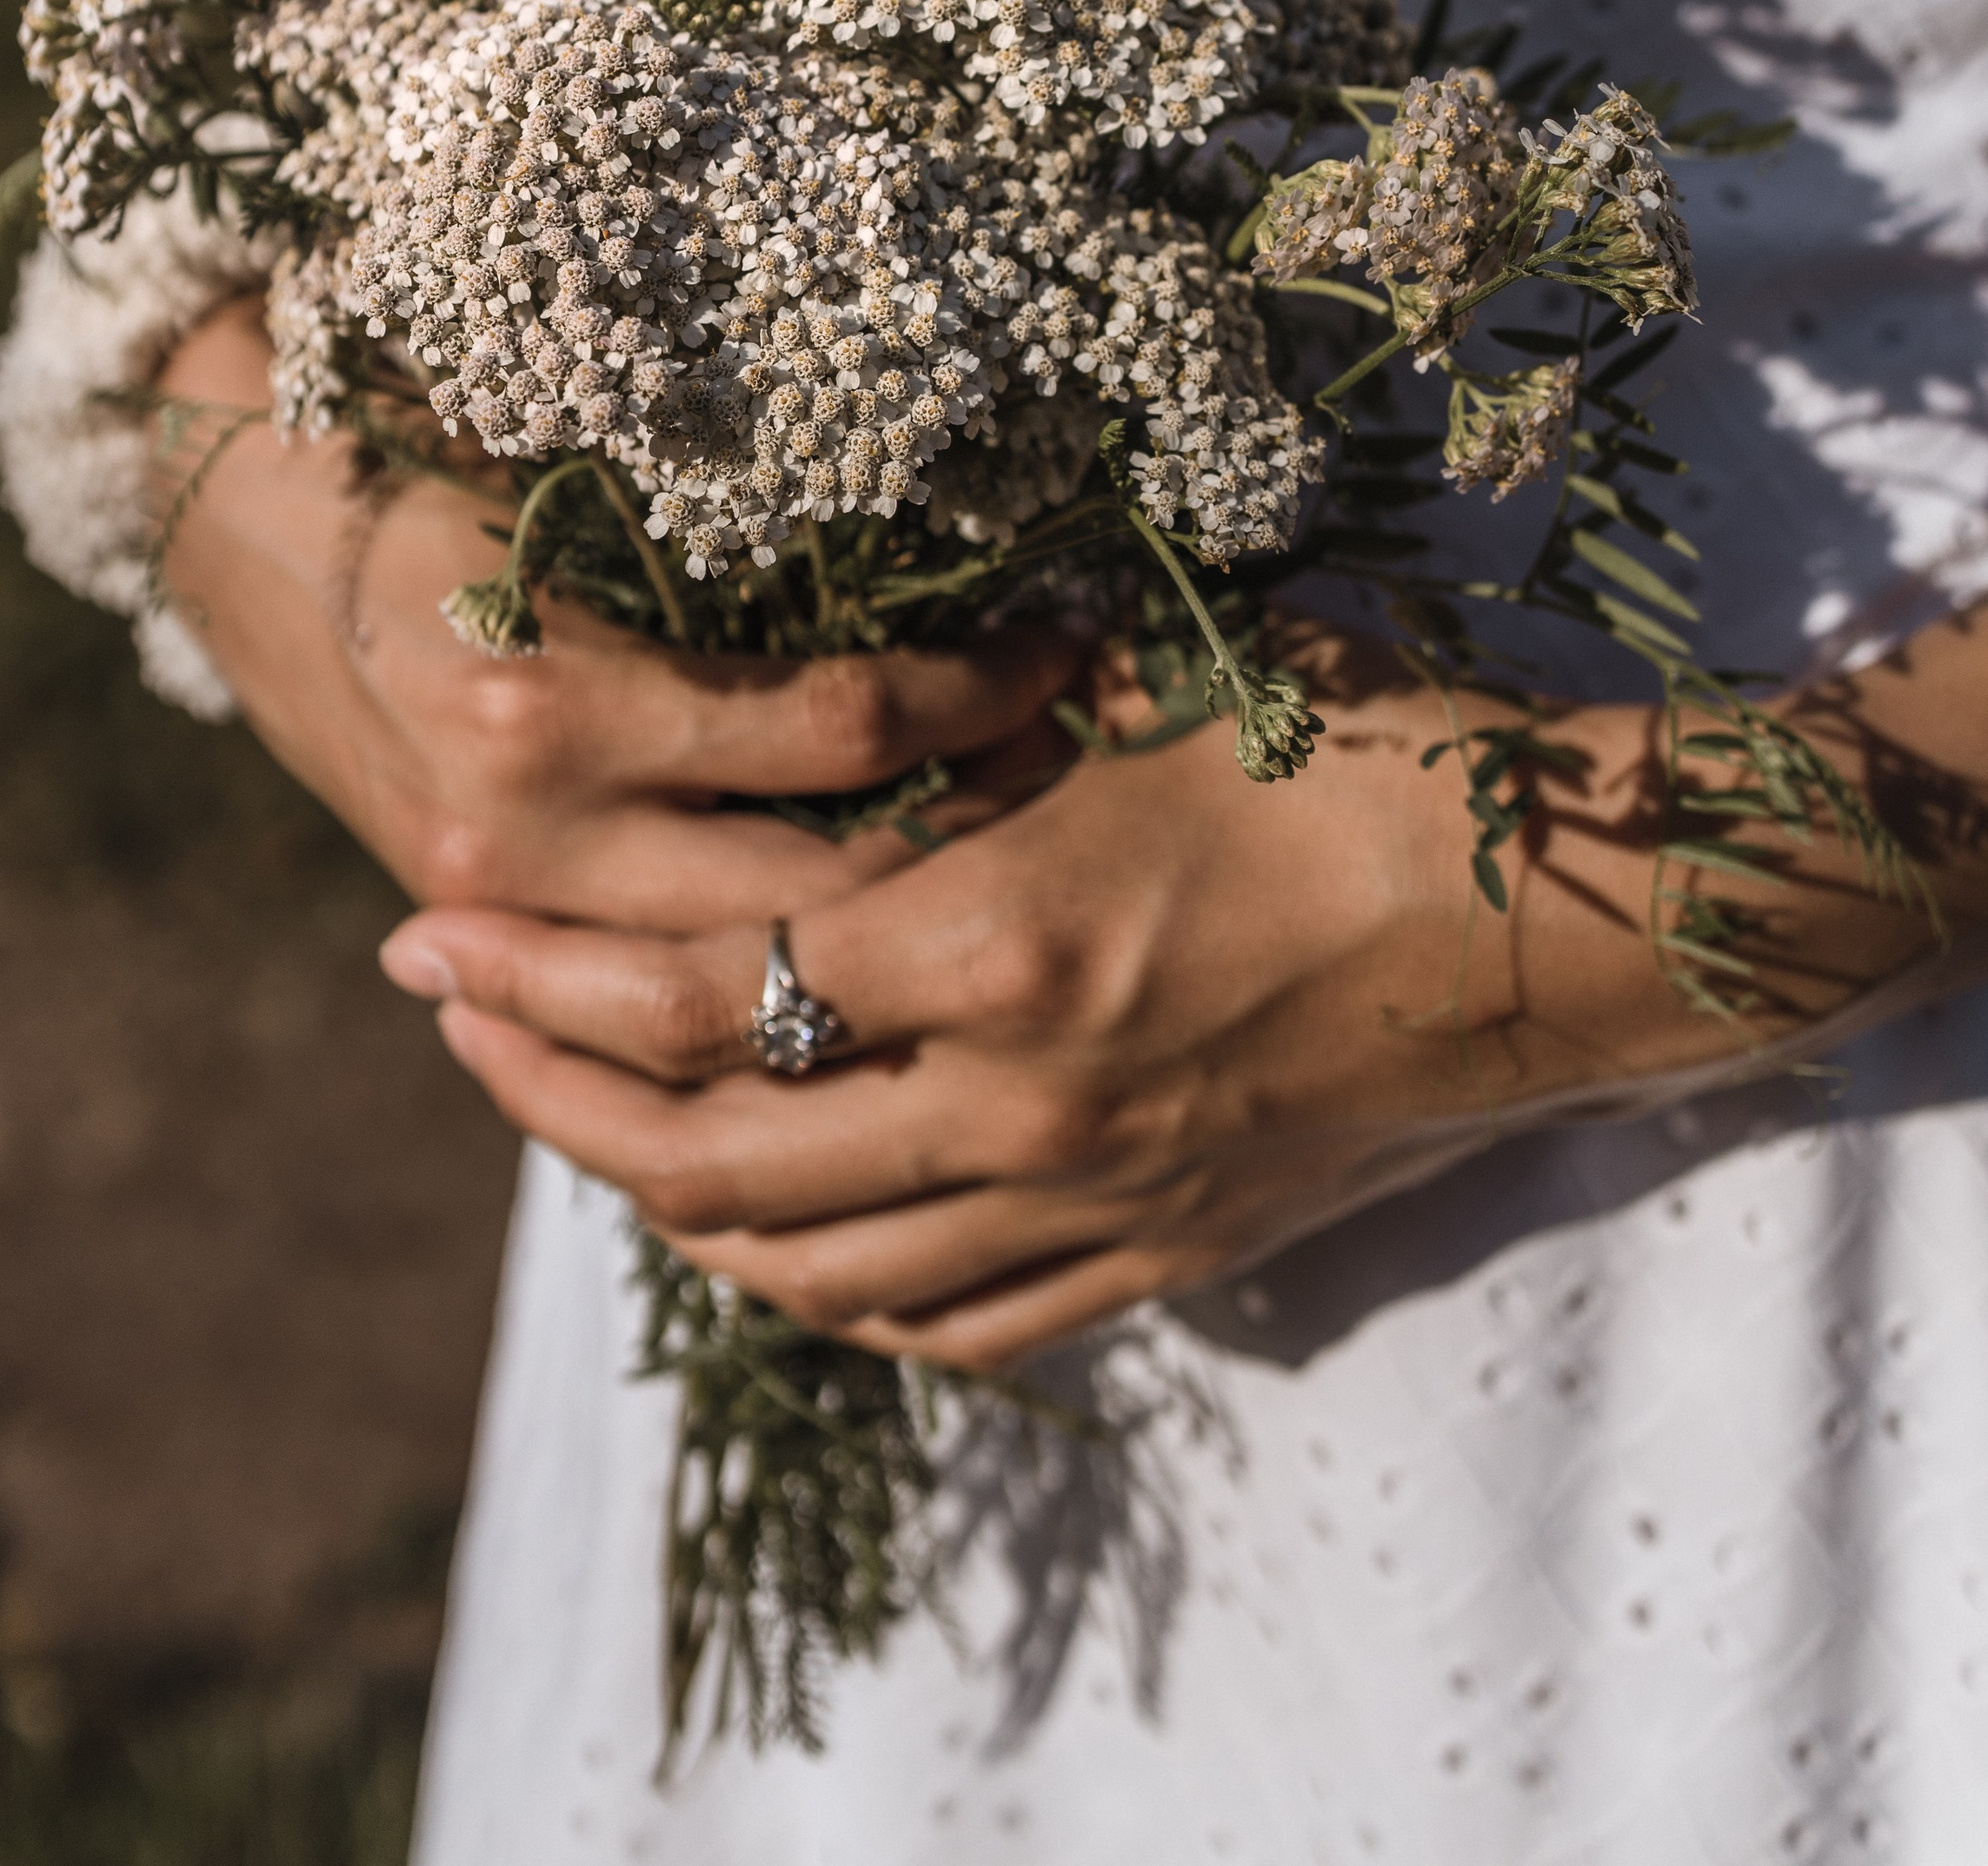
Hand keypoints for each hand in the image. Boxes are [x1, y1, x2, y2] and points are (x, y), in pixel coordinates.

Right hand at [155, 298, 1079, 925]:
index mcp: (562, 704)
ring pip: (749, 973)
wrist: (229, 520)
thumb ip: (724, 518)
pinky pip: (659, 979)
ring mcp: (501, 909)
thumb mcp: (565, 453)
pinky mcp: (479, 925)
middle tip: (1084, 771)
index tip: (1069, 648)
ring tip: (1004, 846)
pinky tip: (865, 918)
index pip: (837, 735)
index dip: (978, 698)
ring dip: (890, 923)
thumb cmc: (419, 437)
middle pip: (820, 896)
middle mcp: (532, 838)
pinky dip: (769, 959)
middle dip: (972, 838)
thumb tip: (954, 512)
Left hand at [381, 635, 1970, 1369]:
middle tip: (454, 1023)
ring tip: (579, 1129)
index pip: (705, 986)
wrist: (1559, 921)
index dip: (541, 972)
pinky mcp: (1156, 1256)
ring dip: (661, 1202)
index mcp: (1005, 943)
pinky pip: (945, 1322)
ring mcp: (1089, 1204)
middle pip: (714, 1150)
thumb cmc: (1361, 759)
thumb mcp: (1147, 694)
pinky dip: (826, 1288)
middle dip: (547, 1092)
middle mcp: (1023, 1104)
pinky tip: (774, 1233)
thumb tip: (806, 666)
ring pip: (809, 1262)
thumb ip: (965, 715)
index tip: (427, 932)